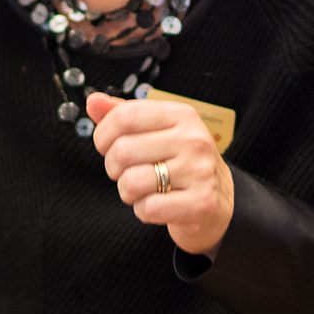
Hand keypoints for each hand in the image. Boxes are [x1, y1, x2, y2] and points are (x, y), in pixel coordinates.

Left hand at [89, 91, 233, 255]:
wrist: (219, 201)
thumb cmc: (179, 163)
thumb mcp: (156, 132)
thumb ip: (124, 115)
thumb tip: (93, 101)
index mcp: (182, 115)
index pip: (125, 116)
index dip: (103, 135)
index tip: (107, 147)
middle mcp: (194, 139)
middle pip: (123, 150)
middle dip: (114, 168)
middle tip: (128, 172)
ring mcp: (200, 171)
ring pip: (131, 181)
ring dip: (128, 192)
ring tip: (145, 189)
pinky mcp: (201, 203)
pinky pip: (148, 208)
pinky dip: (144, 211)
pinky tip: (159, 205)